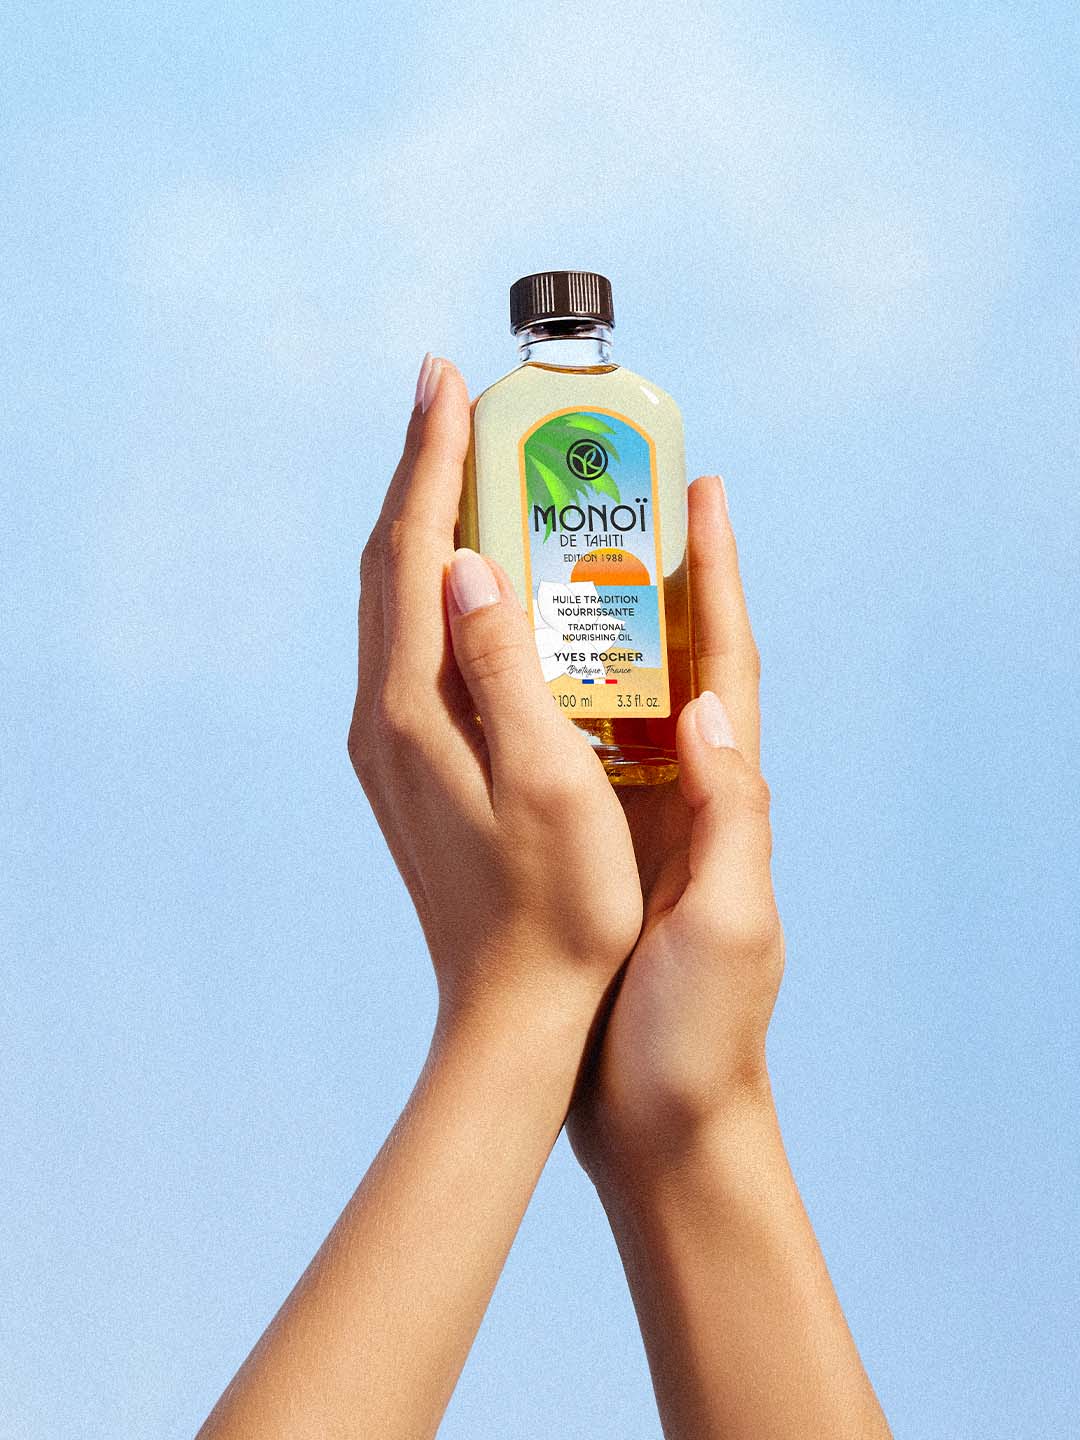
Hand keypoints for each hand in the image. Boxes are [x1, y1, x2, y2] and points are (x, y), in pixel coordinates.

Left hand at [348, 354, 641, 1042]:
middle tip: (457, 402)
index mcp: (414, 708)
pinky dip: (439, 587)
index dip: (432, 459)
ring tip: (472, 468)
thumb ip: (502, 665)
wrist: (515, 1007)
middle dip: (421, 472)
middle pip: (390, 564)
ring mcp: (390, 741)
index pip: (413, 551)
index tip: (448, 382)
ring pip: (397, 603)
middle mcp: (384, 715)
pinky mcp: (410, 762)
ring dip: (428, 525)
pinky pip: (415, 645)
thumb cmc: (556, 904)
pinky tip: (477, 578)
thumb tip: (464, 562)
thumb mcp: (547, 778)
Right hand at [568, 475, 784, 1179]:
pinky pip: (548, 747)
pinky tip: (482, 665)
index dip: (720, 568)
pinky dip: (522, 695)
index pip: (728, 653)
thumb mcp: (732, 922)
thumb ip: (731, 815)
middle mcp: (680, 787)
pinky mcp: (582, 849)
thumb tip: (709, 706)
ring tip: (521, 547)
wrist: (658, 1122)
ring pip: (593, 692)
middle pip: (659, 652)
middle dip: (634, 567)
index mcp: (728, 792)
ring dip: (567, 620)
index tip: (701, 485)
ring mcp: (628, 814)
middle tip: (586, 492)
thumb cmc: (704, 1033)